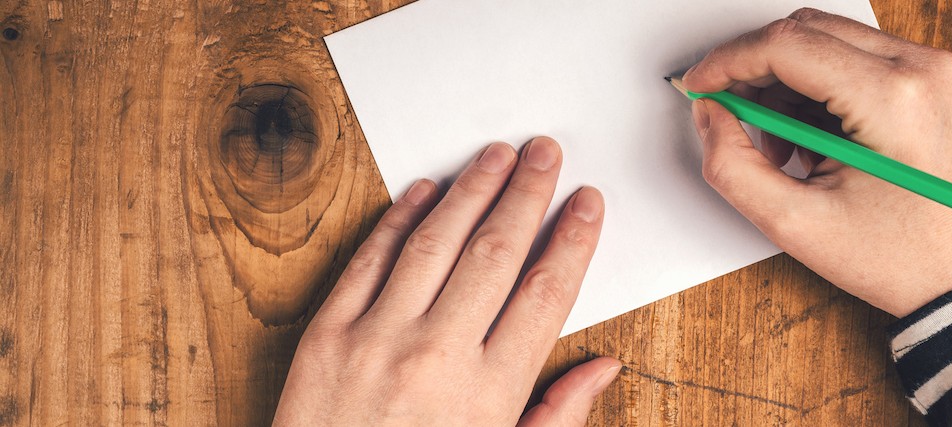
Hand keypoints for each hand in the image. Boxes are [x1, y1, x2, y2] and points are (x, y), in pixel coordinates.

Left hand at [274, 137, 620, 425]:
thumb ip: (557, 417)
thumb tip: (604, 367)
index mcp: (489, 393)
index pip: (545, 293)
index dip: (572, 240)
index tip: (587, 204)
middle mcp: (435, 357)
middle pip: (496, 253)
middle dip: (527, 194)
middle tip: (547, 154)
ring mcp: (376, 340)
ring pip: (435, 243)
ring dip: (470, 190)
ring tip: (496, 155)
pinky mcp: (325, 336)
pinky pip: (368, 261)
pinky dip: (397, 220)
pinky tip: (424, 192)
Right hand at [683, 8, 951, 316]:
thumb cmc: (903, 260)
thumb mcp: (798, 225)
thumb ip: (733, 166)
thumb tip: (710, 116)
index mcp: (892, 98)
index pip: (786, 44)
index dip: (728, 62)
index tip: (699, 87)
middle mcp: (920, 68)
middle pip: (806, 31)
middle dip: (755, 68)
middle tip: (729, 116)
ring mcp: (933, 70)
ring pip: (829, 40)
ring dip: (788, 82)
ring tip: (782, 147)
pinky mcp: (933, 81)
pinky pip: (858, 59)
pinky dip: (820, 89)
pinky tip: (814, 141)